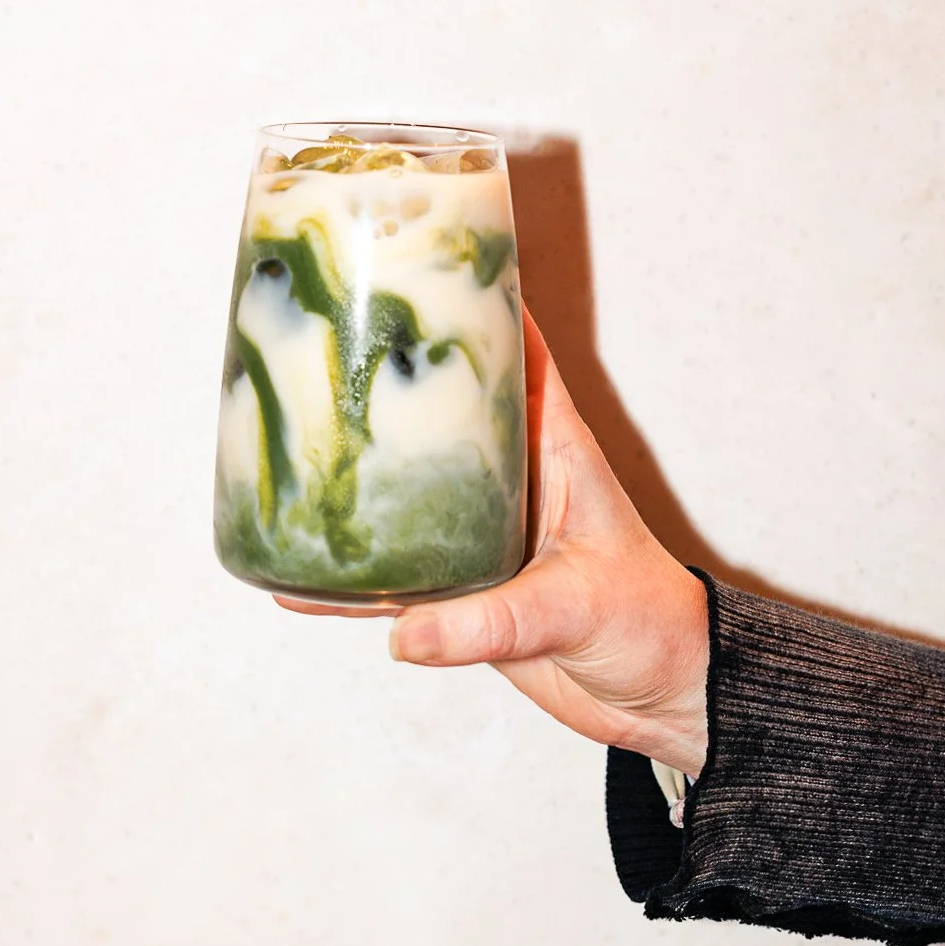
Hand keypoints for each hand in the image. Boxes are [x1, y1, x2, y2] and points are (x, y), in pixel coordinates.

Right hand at [275, 308, 708, 775]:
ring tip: (284, 442)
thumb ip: (489, 624)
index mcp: (551, 443)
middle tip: (319, 330)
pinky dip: (348, 575)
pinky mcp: (460, 582)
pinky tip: (293, 578)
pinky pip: (392, 567)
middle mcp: (509, 470)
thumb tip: (405, 632)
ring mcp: (480, 522)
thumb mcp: (572, 609)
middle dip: (386, 367)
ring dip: (355, 464)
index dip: (475, 293)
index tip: (415, 252)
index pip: (515, 345)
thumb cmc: (647, 623)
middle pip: (441, 398)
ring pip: (407, 476)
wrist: (661, 693)